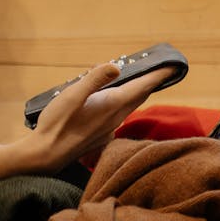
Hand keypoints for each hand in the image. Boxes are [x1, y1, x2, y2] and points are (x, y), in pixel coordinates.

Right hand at [23, 62, 178, 173]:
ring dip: (139, 93)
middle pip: (139, 97)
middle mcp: (114, 118)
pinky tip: (115, 102)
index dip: (158, 76)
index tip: (173, 66)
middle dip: (152, 83)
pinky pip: (118, 115)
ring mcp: (108, 128)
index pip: (141, 87)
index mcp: (111, 105)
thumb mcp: (72, 95)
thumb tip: (117, 66)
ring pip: (130, 107)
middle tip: (164, 71)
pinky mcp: (100, 135)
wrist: (46, 155)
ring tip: (143, 82)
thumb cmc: (57, 123)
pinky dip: (124, 103)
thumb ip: (94, 79)